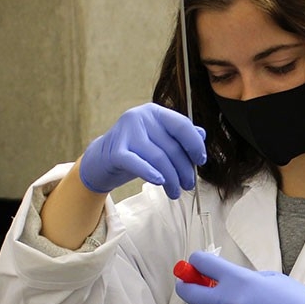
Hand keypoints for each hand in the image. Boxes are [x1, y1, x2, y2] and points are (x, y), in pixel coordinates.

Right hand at [78, 103, 205, 197]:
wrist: (102, 160)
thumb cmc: (136, 150)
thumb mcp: (159, 140)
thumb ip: (179, 136)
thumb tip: (202, 134)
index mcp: (154, 112)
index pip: (181, 125)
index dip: (195, 144)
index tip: (201, 161)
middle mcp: (139, 117)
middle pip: (171, 147)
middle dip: (184, 170)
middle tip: (188, 185)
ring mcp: (125, 132)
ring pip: (158, 158)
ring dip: (171, 179)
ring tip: (175, 191)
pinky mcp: (115, 151)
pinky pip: (137, 163)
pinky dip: (150, 173)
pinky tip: (159, 182)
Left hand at [175, 251, 304, 303]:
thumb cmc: (296, 303)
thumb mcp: (269, 279)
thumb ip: (242, 277)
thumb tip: (221, 278)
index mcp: (239, 280)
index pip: (202, 264)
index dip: (196, 262)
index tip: (195, 263)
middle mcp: (229, 301)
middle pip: (190, 292)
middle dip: (186, 285)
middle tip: (187, 282)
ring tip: (217, 303)